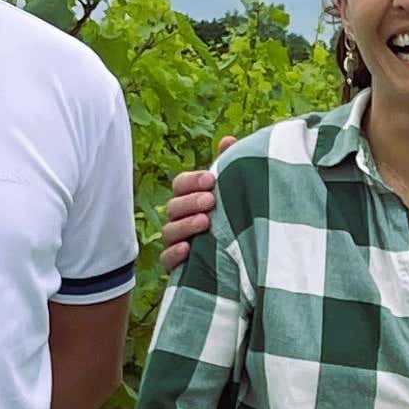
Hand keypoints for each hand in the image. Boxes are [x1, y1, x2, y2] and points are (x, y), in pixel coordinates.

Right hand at [156, 136, 236, 270]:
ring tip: (205, 222)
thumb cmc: (233, 220)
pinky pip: (167, 259)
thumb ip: (229, 166)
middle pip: (173, 206)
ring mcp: (176, 243)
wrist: (241, 263)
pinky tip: (188, 249)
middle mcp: (179, 219)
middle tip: (211, 200)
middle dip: (191, 201)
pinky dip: (174, 254)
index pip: (180, 184)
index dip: (192, 180)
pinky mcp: (178, 268)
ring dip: (185, 225)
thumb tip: (228, 139)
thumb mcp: (232, 193)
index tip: (212, 179)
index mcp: (190, 199)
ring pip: (169, 231)